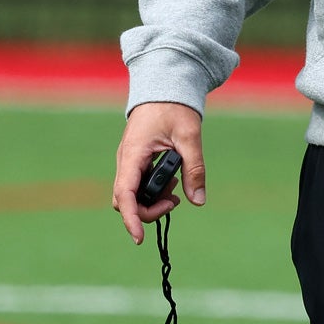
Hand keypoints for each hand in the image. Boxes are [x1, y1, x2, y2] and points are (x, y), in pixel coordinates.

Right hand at [112, 101, 205, 244]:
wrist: (164, 86)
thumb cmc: (174, 107)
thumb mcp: (189, 136)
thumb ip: (194, 168)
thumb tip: (198, 200)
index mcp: (133, 154)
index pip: (124, 194)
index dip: (130, 218)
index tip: (139, 237)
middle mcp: (126, 161)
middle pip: (125, 200)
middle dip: (148, 210)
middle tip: (175, 201)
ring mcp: (129, 162)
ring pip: (131, 194)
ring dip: (152, 199)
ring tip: (177, 187)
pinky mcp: (136, 162)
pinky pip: (138, 185)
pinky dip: (154, 190)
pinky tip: (172, 180)